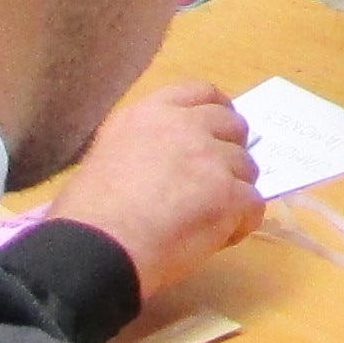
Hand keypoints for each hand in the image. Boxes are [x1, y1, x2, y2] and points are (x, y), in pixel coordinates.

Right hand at [42, 78, 260, 299]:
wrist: (97, 250)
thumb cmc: (89, 216)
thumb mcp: (106, 156)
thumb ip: (145, 146)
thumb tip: (168, 164)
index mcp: (148, 114)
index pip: (200, 92)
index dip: (217, 111)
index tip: (219, 132)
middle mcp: (184, 127)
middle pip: (233, 125)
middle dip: (231, 152)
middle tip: (216, 183)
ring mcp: (210, 158)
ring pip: (247, 167)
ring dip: (235, 192)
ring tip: (206, 220)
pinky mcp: (228, 194)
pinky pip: (255, 205)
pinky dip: (241, 224)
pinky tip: (215, 239)